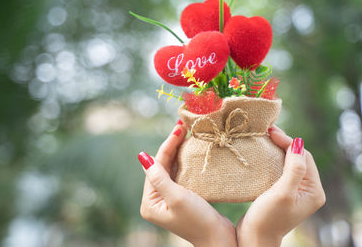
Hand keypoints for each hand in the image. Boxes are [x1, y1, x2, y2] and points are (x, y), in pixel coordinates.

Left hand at [138, 121, 236, 246]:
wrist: (220, 239)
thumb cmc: (197, 220)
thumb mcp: (176, 197)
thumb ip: (159, 177)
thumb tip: (142, 157)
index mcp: (150, 202)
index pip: (156, 166)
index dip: (167, 146)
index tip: (178, 128)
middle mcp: (156, 199)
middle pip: (162, 166)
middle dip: (172, 146)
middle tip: (182, 125)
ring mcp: (168, 198)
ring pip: (171, 168)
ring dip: (178, 151)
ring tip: (186, 132)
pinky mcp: (181, 198)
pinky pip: (180, 174)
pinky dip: (185, 161)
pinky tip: (190, 149)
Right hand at [236, 126, 325, 246]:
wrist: (254, 239)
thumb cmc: (268, 218)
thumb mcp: (282, 193)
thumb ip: (294, 168)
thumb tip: (299, 142)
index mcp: (314, 190)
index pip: (304, 157)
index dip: (289, 142)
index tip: (271, 131)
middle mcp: (308, 190)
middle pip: (298, 158)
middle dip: (284, 143)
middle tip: (268, 131)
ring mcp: (296, 191)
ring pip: (289, 162)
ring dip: (278, 149)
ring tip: (265, 138)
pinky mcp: (284, 191)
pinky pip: (281, 169)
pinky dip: (273, 159)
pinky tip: (263, 153)